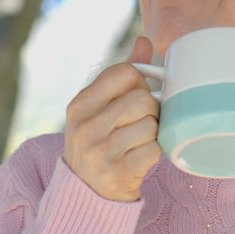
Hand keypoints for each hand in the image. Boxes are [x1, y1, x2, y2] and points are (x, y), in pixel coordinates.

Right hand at [63, 37, 161, 201]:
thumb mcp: (98, 107)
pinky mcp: (119, 173)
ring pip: (150, 125)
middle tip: (143, 120)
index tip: (136, 95)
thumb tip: (143, 41)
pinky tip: (140, 157)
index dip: (139, 82)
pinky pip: (154, 150)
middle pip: (141, 99)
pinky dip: (154, 153)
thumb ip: (121, 75)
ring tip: (138, 140)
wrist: (86, 192)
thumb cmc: (98, 140)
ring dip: (152, 133)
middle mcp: (86, 127)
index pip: (125, 73)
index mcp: (80, 104)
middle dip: (150, 109)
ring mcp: (101, 152)